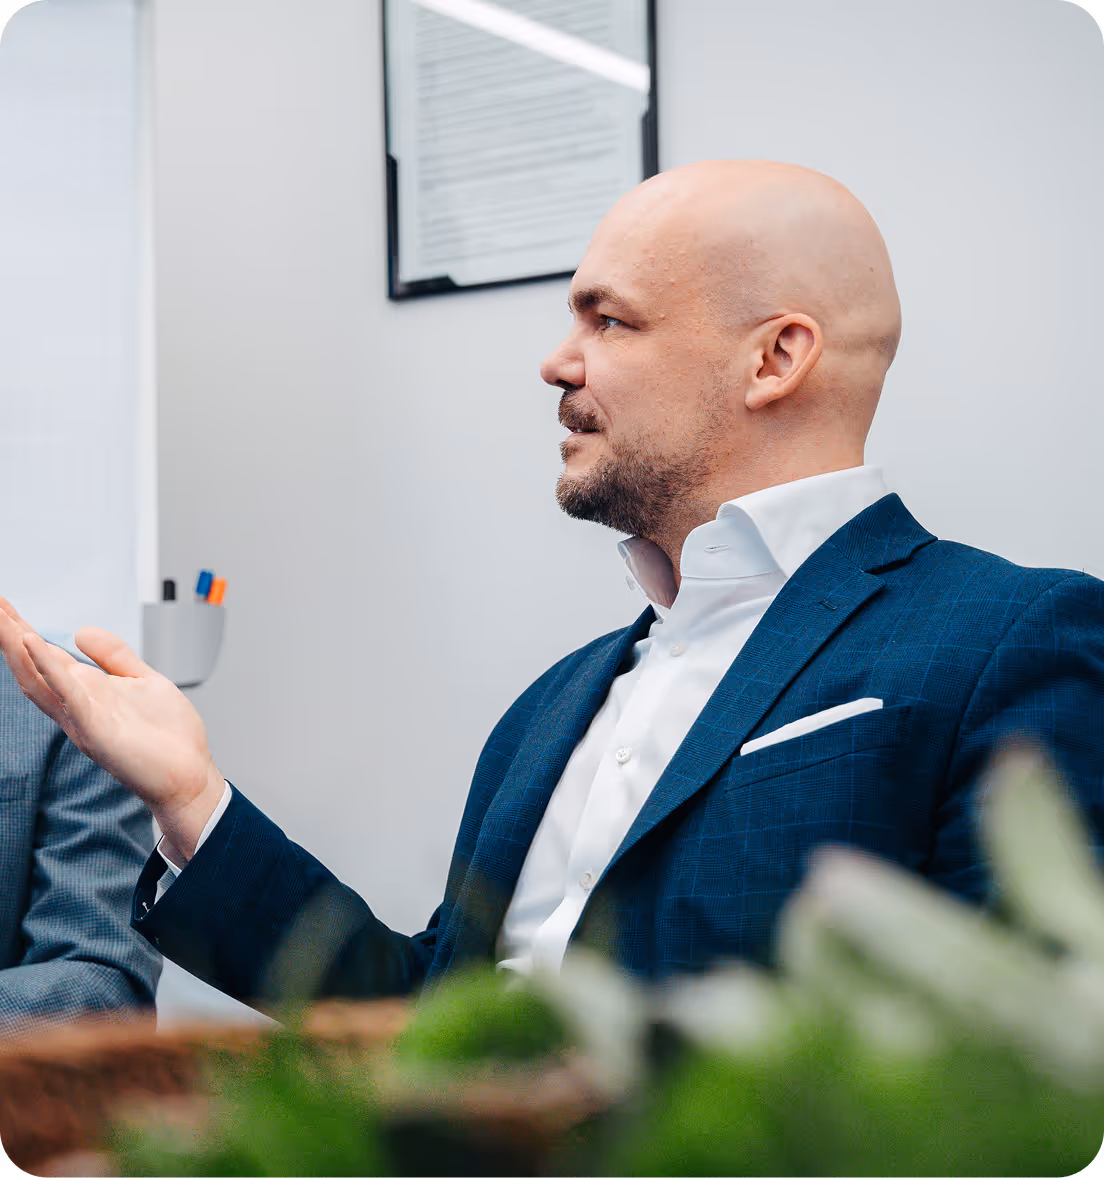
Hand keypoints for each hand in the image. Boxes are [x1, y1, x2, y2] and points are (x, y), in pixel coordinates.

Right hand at [0, 596, 224, 859]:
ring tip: (0, 617)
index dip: (21, 630)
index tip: (2, 603)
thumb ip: (114, 657)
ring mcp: (82, 719)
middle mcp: (75, 707)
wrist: (190, 778)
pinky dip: (50, 668)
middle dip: (9, 634)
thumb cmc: (168, 738)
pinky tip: (34, 643)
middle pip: (31, 665)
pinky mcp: (98, 731)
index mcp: (85, 693)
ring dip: (17, 646)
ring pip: (39, 678)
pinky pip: (68, 696)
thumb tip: (82, 631)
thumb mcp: (142, 682)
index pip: (44, 657)